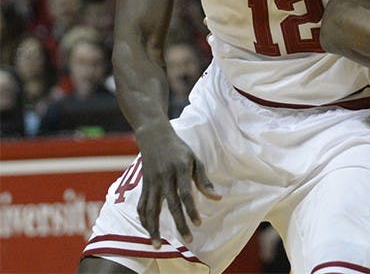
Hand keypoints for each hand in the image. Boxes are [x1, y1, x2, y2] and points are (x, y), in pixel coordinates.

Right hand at [135, 127, 219, 247]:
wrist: (154, 136)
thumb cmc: (179, 148)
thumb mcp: (195, 159)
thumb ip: (203, 180)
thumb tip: (216, 198)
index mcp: (181, 169)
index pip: (186, 193)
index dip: (192, 209)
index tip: (198, 223)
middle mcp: (165, 177)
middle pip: (171, 205)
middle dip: (179, 224)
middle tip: (188, 240)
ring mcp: (152, 182)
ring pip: (151, 209)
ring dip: (153, 228)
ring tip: (158, 245)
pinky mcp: (144, 185)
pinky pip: (141, 205)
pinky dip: (144, 219)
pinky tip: (148, 230)